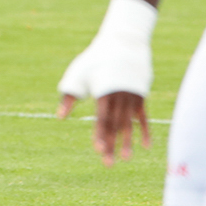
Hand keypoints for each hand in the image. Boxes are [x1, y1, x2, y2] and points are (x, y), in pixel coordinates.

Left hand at [56, 0, 156, 164]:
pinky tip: (146, 146)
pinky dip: (144, 131)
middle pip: (115, 125)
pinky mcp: (141, 96)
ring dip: (128, 142)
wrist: (123, 42)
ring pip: (129, 124)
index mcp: (104, 92)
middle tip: (108, 163)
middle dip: (111, 144)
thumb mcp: (78, 74)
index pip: (102, 119)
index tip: (98, 149)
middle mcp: (120, 97)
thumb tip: (60, 117)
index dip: (100, 134)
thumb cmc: (95, 59)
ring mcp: (133, 97)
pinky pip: (143, 117)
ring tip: (125, 159)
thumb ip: (69, 95)